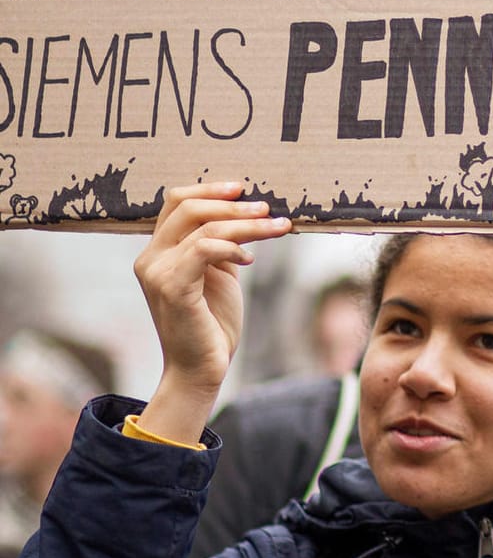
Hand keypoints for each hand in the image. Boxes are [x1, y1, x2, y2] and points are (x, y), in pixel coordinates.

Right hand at [132, 182, 290, 443]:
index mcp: (158, 251)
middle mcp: (150, 258)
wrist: (200, 368)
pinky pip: (204, 249)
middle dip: (233, 204)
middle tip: (266, 208)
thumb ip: (220, 245)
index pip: (176, 203)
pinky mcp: (172, 287)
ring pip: (205, 227)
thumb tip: (244, 214)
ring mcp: (157, 272)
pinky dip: (232, 247)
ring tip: (277, 226)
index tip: (242, 189)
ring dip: (247, 224)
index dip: (209, 190)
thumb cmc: (212, 322)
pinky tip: (250, 259)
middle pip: (187, 207)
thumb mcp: (218, 274)